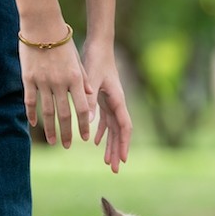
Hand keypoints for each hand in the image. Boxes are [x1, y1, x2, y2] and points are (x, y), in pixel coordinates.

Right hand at [20, 39, 92, 147]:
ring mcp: (43, 82)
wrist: (42, 26)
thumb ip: (83, 80)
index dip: (83, 125)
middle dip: (67, 133)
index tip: (84, 138)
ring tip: (53, 141)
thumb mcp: (77, 60)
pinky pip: (30, 101)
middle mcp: (60, 83)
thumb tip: (90, 97)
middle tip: (66, 146)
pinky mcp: (28, 79)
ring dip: (51, 128)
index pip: (82, 108)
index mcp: (75, 79)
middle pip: (65, 114)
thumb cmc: (62, 42)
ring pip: (47, 112)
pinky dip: (32, 115)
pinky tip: (34, 125)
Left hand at [83, 44, 131, 172]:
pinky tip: (96, 142)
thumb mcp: (93, 80)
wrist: (98, 45)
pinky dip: (101, 132)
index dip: (124, 144)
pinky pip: (105, 120)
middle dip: (117, 151)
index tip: (122, 159)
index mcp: (118, 100)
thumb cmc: (96, 60)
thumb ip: (91, 101)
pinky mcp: (104, 99)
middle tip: (114, 170)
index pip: (124, 127)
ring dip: (110, 145)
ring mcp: (111, 102)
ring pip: (113, 129)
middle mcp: (117, 104)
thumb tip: (89, 124)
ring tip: (107, 162)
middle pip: (120, 133)